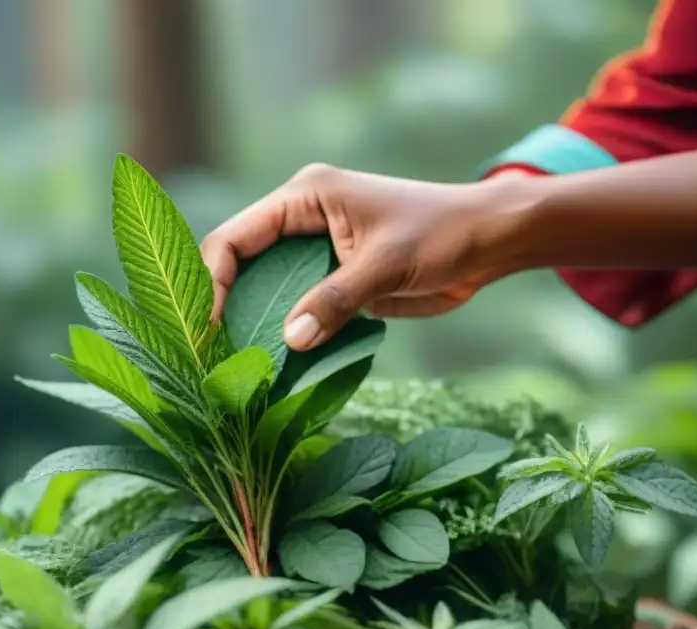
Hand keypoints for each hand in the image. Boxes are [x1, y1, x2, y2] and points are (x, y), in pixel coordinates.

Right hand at [201, 163, 529, 350]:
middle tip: (217, 354)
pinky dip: (287, 330)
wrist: (487, 242)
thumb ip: (336, 300)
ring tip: (242, 363)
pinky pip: (296, 304)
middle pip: (241, 263)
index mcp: (304, 196)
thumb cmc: (442, 234)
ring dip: (256, 321)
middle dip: (228, 305)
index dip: (214, 282)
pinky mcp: (333, 276)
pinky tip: (279, 359)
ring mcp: (316, 249)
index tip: (209, 328)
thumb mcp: (386, 264)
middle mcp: (301, 219)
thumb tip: (290, 341)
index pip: (235, 237)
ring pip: (266, 287)